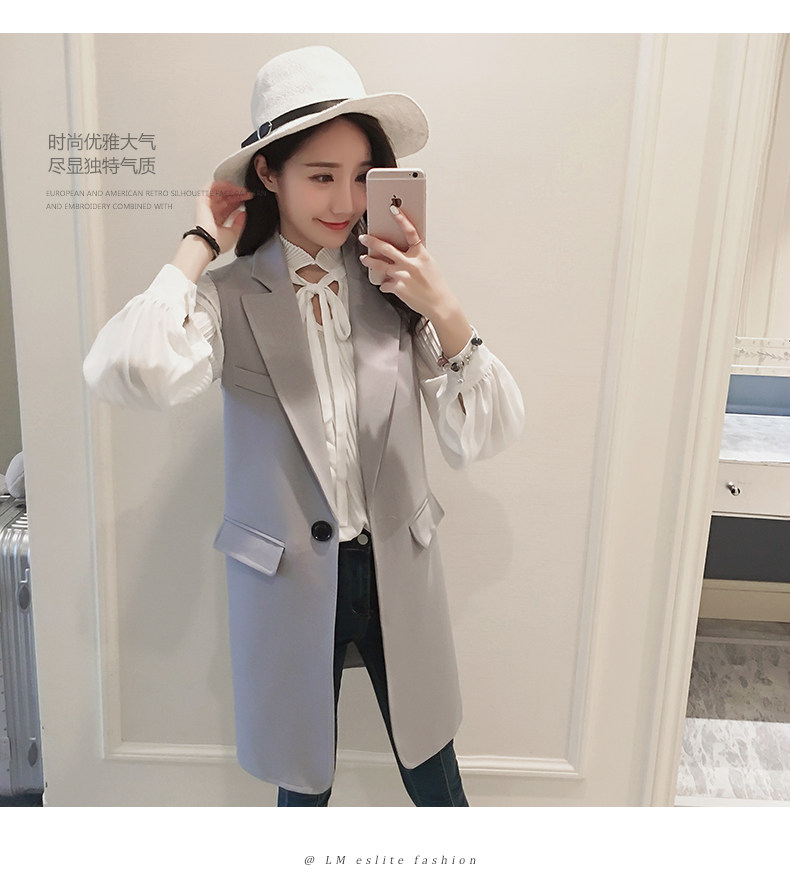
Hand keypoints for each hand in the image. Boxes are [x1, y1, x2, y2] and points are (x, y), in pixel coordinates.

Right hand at [196, 180, 252, 255]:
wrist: (208, 242)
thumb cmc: (217, 242)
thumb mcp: (234, 234)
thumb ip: (240, 223)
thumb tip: (244, 214)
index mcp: (219, 220)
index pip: (231, 206)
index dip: (239, 201)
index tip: (248, 198)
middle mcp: (213, 212)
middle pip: (226, 197)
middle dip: (237, 194)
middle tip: (247, 193)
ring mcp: (207, 205)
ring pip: (220, 191)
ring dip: (231, 189)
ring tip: (241, 190)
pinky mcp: (202, 200)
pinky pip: (212, 187)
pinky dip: (222, 185)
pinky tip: (232, 186)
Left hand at [358, 206, 456, 320]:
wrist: (439, 303)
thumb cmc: (435, 285)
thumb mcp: (428, 264)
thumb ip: (415, 256)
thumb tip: (401, 253)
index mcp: (420, 254)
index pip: (410, 232)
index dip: (401, 219)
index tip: (393, 210)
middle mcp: (410, 263)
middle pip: (386, 248)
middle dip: (372, 241)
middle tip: (364, 237)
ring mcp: (402, 275)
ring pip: (380, 265)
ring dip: (369, 261)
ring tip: (364, 258)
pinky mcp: (398, 288)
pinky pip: (385, 284)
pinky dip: (386, 285)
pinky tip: (389, 286)